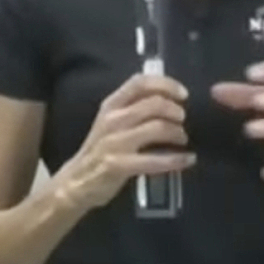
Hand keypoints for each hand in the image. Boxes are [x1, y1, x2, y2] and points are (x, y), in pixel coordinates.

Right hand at [54, 73, 192, 211]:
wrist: (76, 181)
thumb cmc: (100, 149)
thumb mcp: (111, 121)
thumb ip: (133, 107)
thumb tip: (169, 98)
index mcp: (111, 105)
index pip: (139, 82)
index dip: (166, 84)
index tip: (183, 94)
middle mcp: (112, 119)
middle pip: (154, 104)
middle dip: (175, 111)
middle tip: (182, 121)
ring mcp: (115, 142)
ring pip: (157, 127)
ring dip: (177, 133)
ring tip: (182, 139)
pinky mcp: (119, 165)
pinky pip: (156, 160)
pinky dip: (177, 159)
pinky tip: (188, 159)